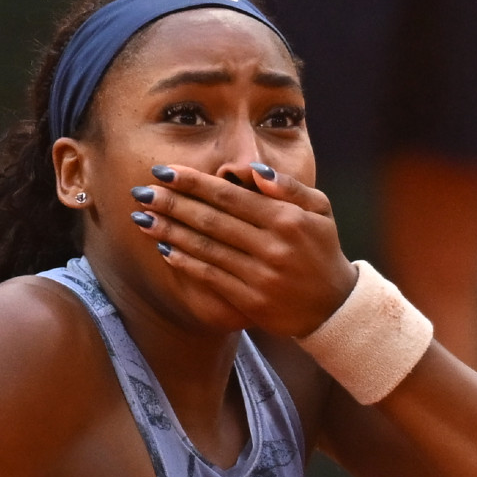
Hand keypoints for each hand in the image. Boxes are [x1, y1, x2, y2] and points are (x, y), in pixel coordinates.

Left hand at [132, 162, 359, 337]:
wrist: (334, 307)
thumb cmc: (322, 250)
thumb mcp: (319, 209)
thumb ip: (288, 186)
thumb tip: (252, 169)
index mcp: (287, 219)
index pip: (230, 195)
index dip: (194, 183)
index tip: (164, 171)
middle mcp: (273, 246)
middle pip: (212, 220)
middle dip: (173, 204)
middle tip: (142, 192)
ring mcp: (261, 276)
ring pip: (207, 248)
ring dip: (170, 231)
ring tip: (142, 217)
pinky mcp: (252, 301)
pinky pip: (211, 277)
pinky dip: (185, 263)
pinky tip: (163, 249)